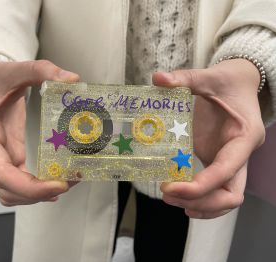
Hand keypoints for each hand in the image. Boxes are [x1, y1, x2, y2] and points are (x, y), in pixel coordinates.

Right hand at [0, 60, 79, 205]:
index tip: (58, 185)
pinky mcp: (7, 158)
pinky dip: (37, 187)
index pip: (0, 173)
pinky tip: (57, 184)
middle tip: (70, 183)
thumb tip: (72, 79)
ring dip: (38, 194)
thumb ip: (41, 70)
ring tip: (68, 183)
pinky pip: (20, 181)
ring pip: (12, 192)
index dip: (29, 187)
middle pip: (7, 189)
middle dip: (38, 193)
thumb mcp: (15, 70)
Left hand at [153, 59, 265, 218]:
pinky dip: (201, 199)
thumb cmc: (227, 81)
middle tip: (167, 195)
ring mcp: (231, 160)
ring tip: (170, 199)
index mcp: (244, 136)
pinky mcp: (219, 160)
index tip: (171, 187)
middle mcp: (241, 154)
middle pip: (231, 194)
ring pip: (226, 197)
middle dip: (201, 201)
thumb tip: (157, 78)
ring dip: (201, 205)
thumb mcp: (208, 76)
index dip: (201, 185)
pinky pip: (216, 189)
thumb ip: (185, 78)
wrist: (240, 84)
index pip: (227, 170)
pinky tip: (180, 198)